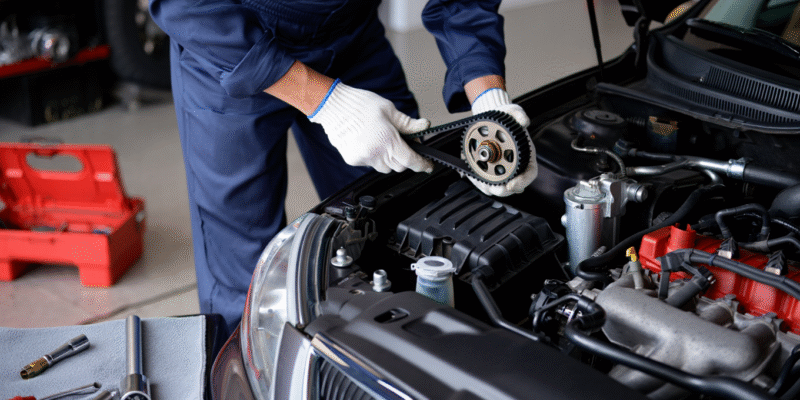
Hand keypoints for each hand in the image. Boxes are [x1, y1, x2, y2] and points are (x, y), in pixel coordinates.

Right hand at [309, 80, 433, 173]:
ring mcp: (364, 158)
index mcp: (388, 140)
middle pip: (399, 166)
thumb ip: (408, 123)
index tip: (428, 165)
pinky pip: (370, 164)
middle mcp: (376, 153)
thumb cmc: (360, 104)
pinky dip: (374, 157)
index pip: (411, 160)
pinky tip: (369, 142)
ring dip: (389, 159)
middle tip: (402, 143)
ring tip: (382, 140)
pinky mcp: (353, 160)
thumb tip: (424, 126)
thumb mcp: (389, 110)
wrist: (333, 106)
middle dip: (404, 158)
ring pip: (384, 167)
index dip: (422, 164)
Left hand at [468, 88, 537, 196]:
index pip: (529, 173)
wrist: (493, 117)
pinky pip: (485, 182)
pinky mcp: (490, 171)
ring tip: (480, 181)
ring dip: (489, 188)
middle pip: (512, 186)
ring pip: (498, 187)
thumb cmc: (507, 117)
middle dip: (502, 189)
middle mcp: (516, 165)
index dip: (523, 181)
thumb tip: (524, 121)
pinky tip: (471, 175)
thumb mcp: (512, 112)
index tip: (512, 184)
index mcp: (526, 154)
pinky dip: (478, 182)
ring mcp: (503, 170)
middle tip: (493, 187)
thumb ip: (519, 115)